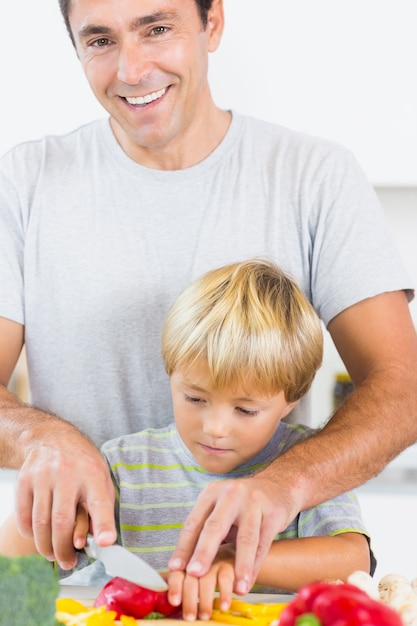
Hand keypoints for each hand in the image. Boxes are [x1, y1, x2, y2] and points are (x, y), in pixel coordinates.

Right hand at [15, 425, 115, 568]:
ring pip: (41, 523)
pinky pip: (25, 517)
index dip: (103, 524)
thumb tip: (100, 539)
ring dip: (46, 547)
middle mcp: (67, 473)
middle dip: (64, 549)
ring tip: (53, 556)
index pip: (99, 502)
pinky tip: (39, 537)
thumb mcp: (100, 477)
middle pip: (63, 520)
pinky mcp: (25, 481)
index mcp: (92, 473)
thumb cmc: (82, 463)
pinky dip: (31, 534)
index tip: (107, 542)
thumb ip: (102, 505)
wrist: (52, 437)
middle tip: (68, 563)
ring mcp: (43, 476)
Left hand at [168, 544, 235, 620]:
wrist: (234, 549)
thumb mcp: (192, 570)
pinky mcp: (231, 564)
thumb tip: (158, 597)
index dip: (175, 587)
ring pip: (208, 579)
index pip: (176, 573)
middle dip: (189, 598)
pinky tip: (224, 605)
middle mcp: (199, 559)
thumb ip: (178, 581)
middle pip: (191, 577)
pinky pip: (228, 578)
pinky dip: (226, 593)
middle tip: (190, 616)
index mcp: (186, 561)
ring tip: (205, 614)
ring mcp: (215, 560)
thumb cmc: (209, 564)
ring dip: (206, 599)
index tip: (174, 601)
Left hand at [169, 475, 298, 594]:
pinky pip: (263, 543)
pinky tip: (249, 582)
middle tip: (194, 573)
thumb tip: (182, 565)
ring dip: (240, 565)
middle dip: (204, 551)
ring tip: (236, 588)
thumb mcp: (220, 508)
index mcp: (212, 492)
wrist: (277, 485)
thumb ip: (204, 530)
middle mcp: (231, 494)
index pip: (194, 522)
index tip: (175, 568)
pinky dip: (256, 566)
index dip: (184, 546)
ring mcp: (254, 502)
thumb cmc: (241, 504)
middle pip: (215, 526)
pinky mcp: (273, 513)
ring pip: (246, 538)